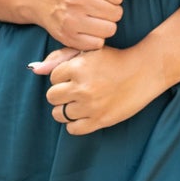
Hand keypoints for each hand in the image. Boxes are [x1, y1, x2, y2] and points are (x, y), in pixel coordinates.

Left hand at [29, 42, 166, 133]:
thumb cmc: (115, 59)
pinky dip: (75, 123)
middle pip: (52, 97)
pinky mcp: (100, 120)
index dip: (64, 76)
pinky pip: (73, 129)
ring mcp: (91, 106)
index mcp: (78, 68)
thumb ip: (60, 57)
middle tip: (76, 89)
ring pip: (59, 114)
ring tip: (80, 102)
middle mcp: (82, 88)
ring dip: (66, 108)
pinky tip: (84, 114)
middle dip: (61, 93)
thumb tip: (35, 70)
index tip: (77, 75)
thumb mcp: (88, 51)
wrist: (145, 71)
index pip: (53, 78)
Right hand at [35, 0, 138, 50]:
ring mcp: (71, 19)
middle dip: (111, 11)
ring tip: (95, 19)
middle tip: (99, 8)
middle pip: (116, 13)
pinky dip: (95, 38)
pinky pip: (97, 43)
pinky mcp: (68, 37)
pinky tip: (88, 29)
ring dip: (105, 26)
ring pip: (110, 30)